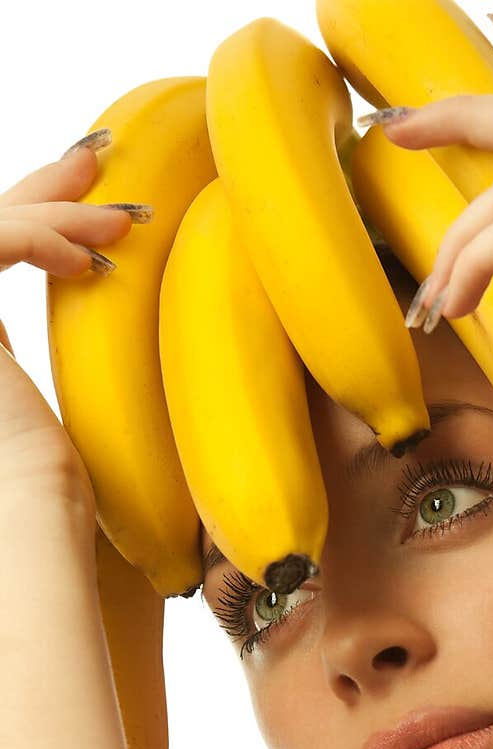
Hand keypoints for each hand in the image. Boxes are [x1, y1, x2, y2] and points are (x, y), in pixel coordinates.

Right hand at [0, 144, 136, 510]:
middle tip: (106, 155)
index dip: (34, 209)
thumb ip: (24, 344)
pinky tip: (87, 263)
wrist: (34, 505)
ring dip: (59, 214)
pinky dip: (36, 240)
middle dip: (46, 186)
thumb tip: (81, 279)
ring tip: (125, 221)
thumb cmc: (54, 471)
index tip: (90, 192)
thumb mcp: (37, 385)